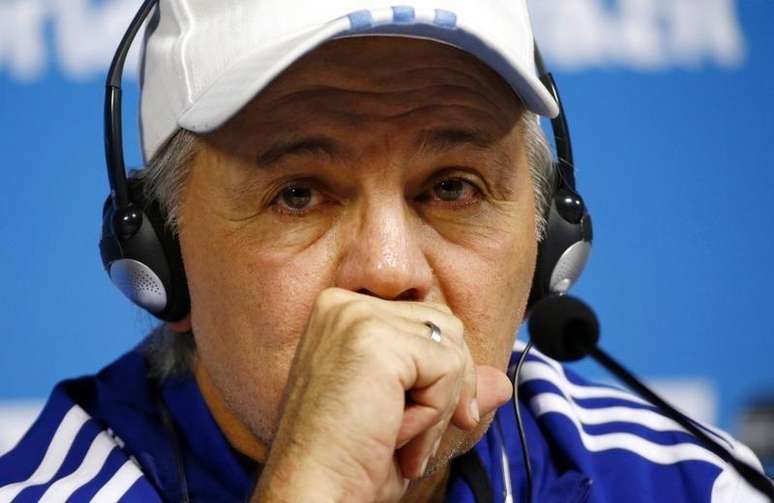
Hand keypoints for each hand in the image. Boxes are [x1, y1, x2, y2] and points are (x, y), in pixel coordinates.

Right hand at [253, 288, 511, 501]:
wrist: (313, 491)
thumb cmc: (348, 460)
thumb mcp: (409, 416)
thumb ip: (452, 389)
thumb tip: (503, 383)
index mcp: (343, 311)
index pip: (427, 321)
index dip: (440, 373)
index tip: (422, 420)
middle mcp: (344, 304)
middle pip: (446, 327)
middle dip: (445, 389)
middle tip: (410, 437)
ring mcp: (356, 317)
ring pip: (451, 348)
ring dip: (438, 405)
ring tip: (397, 436)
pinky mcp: (373, 340)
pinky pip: (447, 369)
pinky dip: (434, 413)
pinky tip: (395, 435)